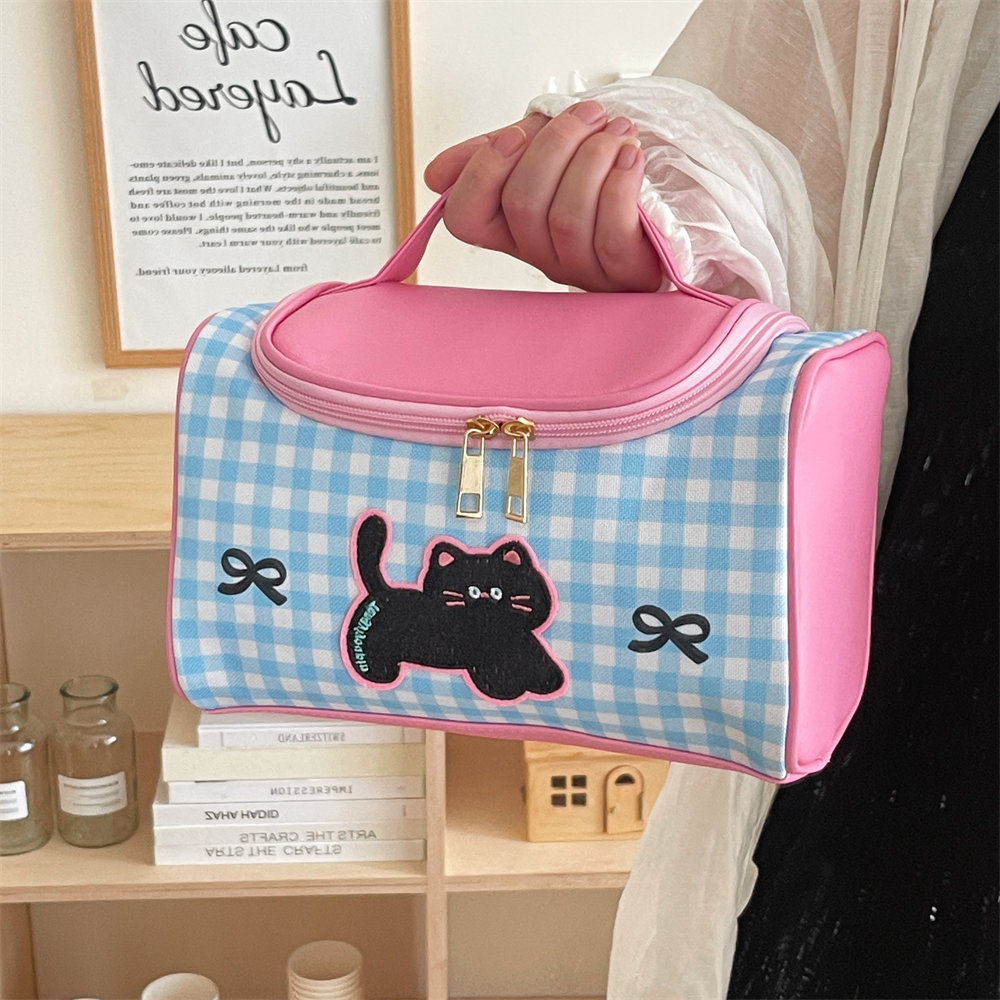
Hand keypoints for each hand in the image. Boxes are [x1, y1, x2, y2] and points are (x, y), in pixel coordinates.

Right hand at [423, 101, 661, 291]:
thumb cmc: (595, 175)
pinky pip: (611, 233)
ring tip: (617, 130)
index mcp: (509, 228)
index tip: (516, 133)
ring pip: (567, 217)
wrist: (662, 192)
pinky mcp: (625, 273)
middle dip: (556, 144)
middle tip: (588, 113)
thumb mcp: (539, 154)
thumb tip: (435, 177)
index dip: (483, 172)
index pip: (464, 218)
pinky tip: (630, 154)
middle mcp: (539, 254)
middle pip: (522, 204)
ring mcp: (581, 268)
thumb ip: (492, 154)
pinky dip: (620, 183)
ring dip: (593, 158)